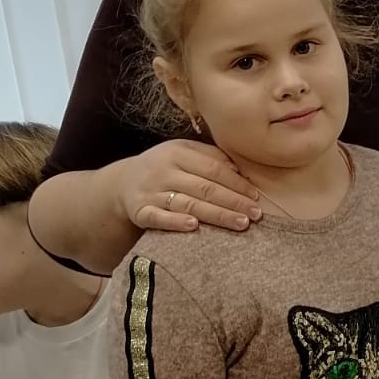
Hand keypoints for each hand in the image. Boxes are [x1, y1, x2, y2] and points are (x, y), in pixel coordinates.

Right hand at [116, 141, 261, 236]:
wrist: (122, 182)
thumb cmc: (164, 167)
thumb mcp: (183, 153)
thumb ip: (211, 158)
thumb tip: (242, 172)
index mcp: (178, 153)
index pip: (214, 169)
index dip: (237, 184)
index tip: (256, 197)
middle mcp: (164, 171)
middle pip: (205, 188)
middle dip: (234, 202)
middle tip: (256, 214)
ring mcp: (151, 192)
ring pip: (188, 204)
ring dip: (216, 214)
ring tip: (240, 223)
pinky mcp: (139, 211)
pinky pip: (158, 218)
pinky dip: (175, 222)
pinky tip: (194, 226)